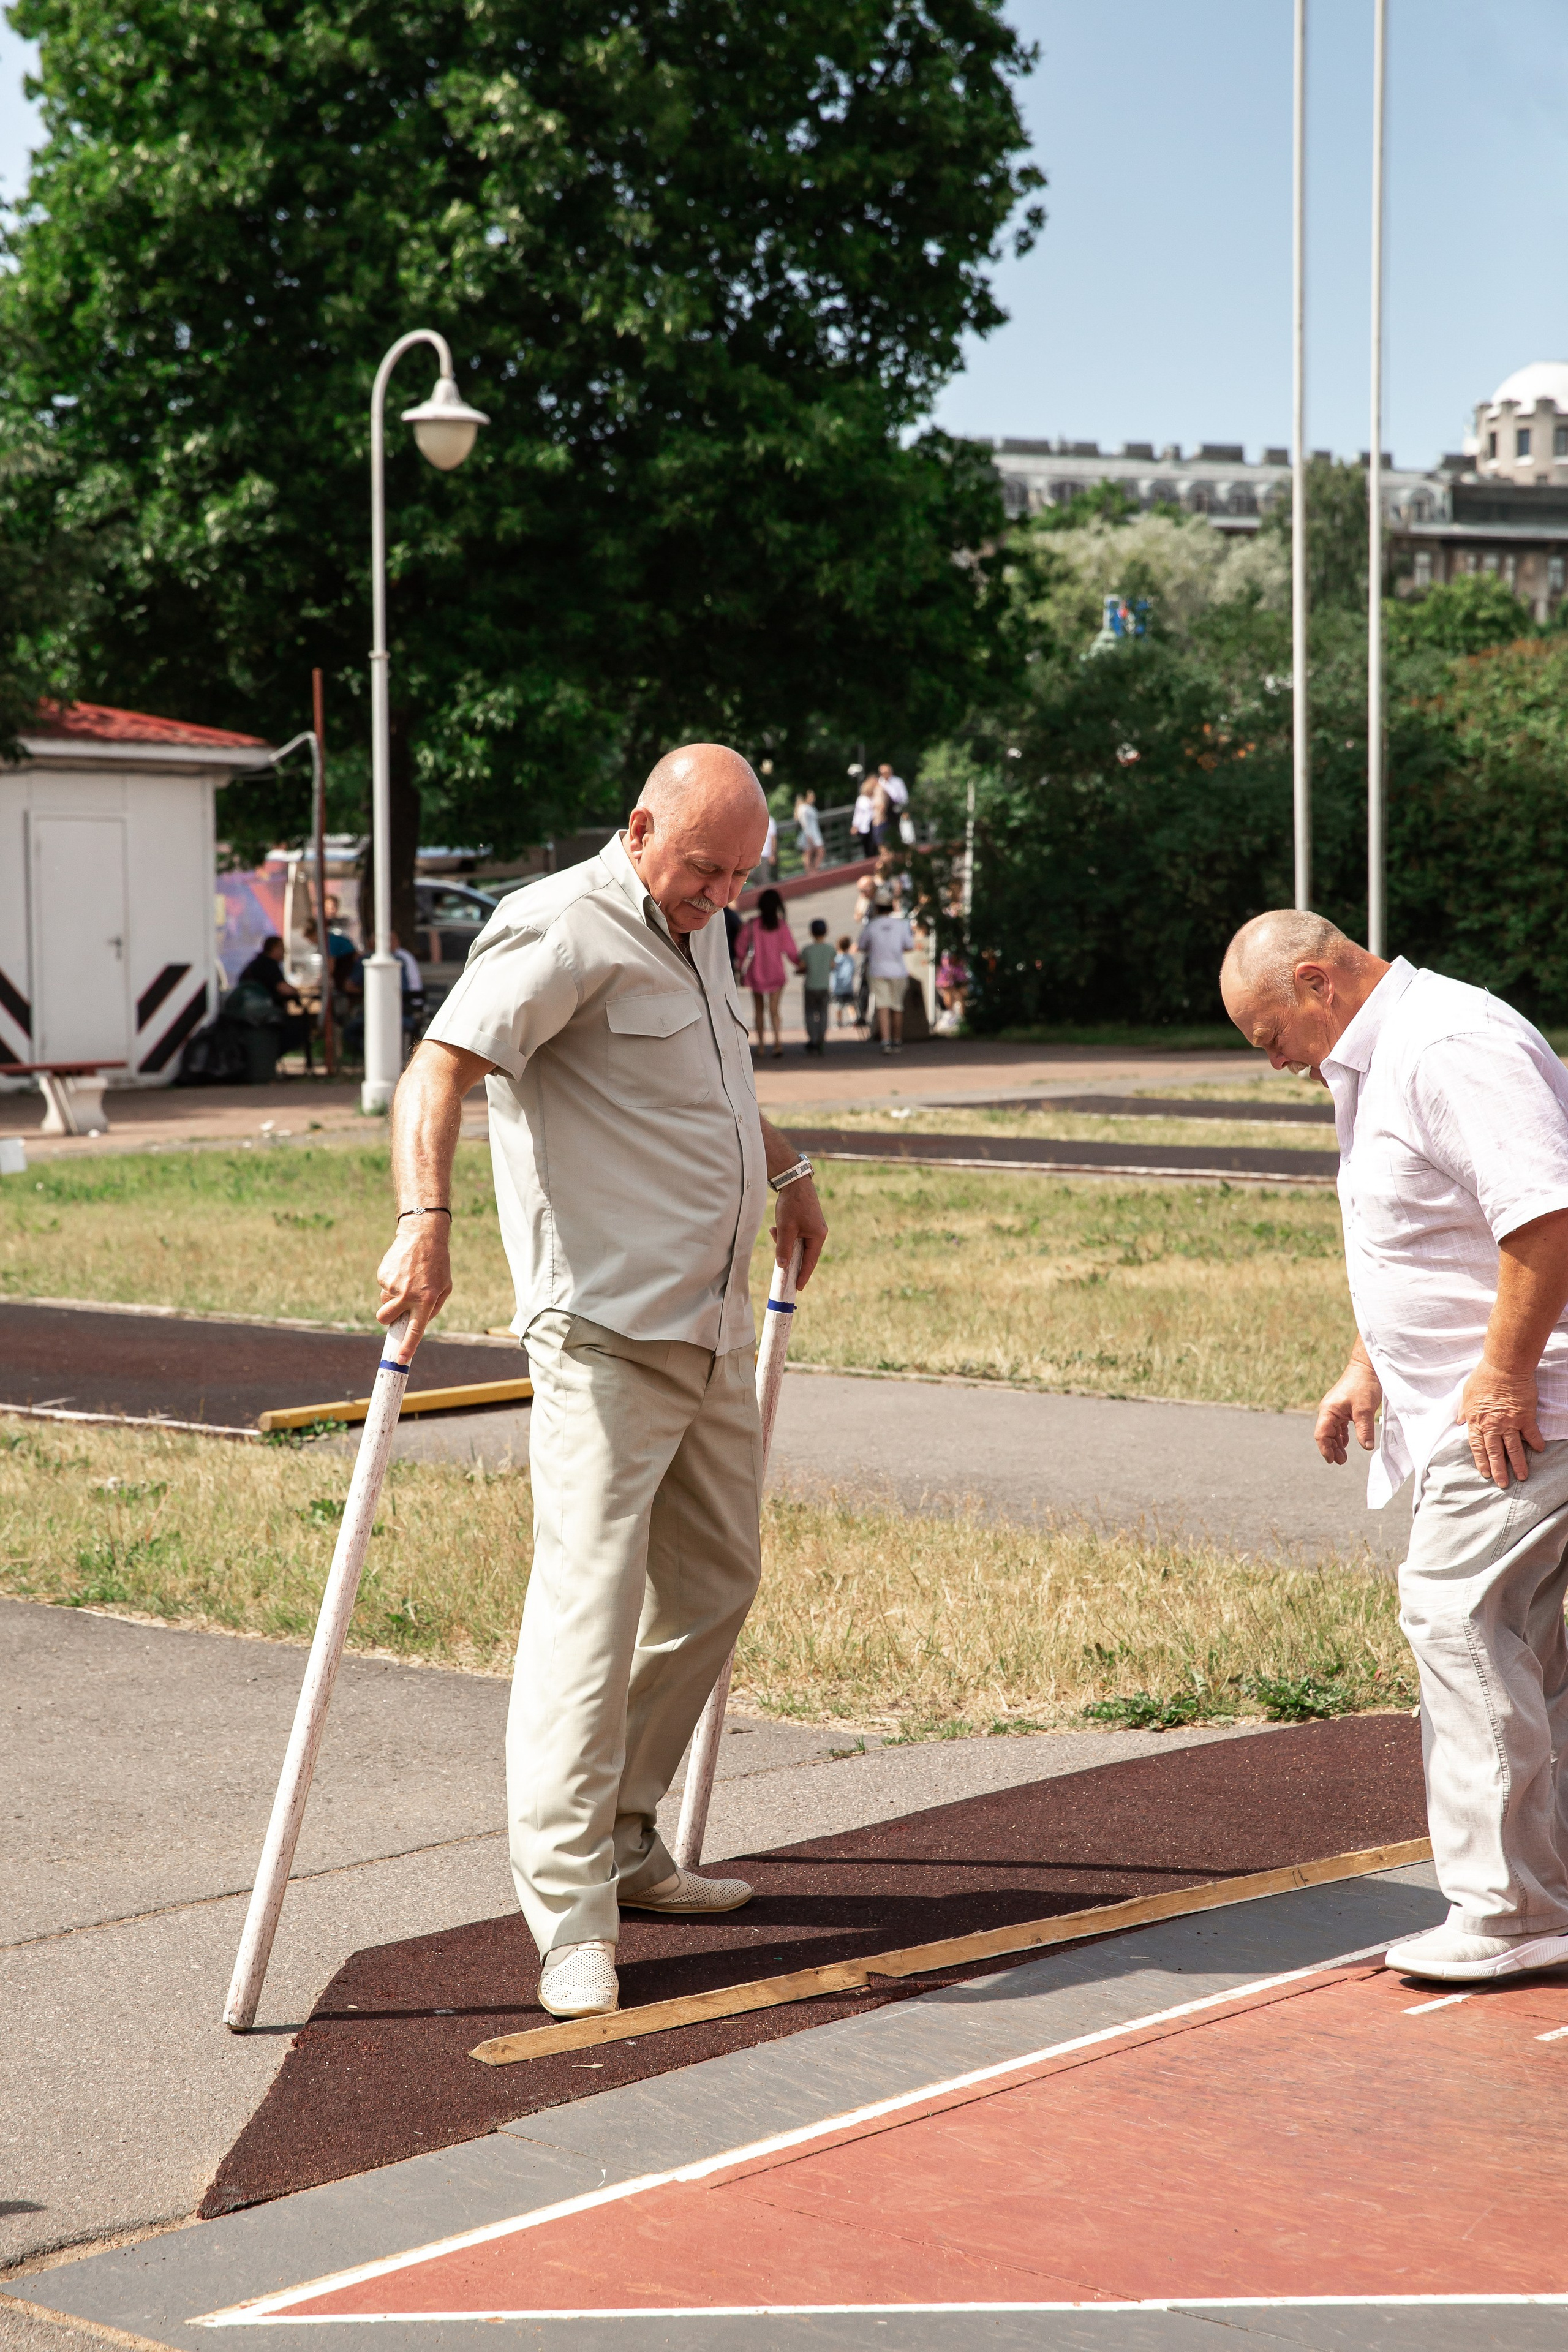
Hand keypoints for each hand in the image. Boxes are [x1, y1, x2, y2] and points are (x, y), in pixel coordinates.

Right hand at [375, 1221, 452, 1354]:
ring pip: (384, 1302)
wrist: (422, 1236)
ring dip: (393, 1297)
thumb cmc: (437, 1264)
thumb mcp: (445, 1287)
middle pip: (385, 1319)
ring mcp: (393, 1285)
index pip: (415, 1329)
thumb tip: (417, 1324)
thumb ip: (433, 1308)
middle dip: (387, 1319)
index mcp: (426, 1300)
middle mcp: (408, 1294)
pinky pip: (383, 1287)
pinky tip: (402, 1270)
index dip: (407, 1346)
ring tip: (407, 1279)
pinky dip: (391, 1282)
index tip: (400, 1360)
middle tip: (395, 1310)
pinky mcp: (383, 1275)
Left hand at [773, 1176, 826, 1289]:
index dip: (803, 1275)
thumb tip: (782, 1266)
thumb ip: (783, 1248)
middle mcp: (818, 1233)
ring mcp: (813, 1226)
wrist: (794, 1181)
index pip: (810, 1261)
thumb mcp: (786, 1229)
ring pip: (798, 1243)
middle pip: (804, 1253)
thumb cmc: (792, 1204)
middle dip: (790, 1258)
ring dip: (784, 1242)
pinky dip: (786, 1234)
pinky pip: (796, 1234)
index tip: (797, 1287)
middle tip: (782, 1271)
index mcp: (818, 1236)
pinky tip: (775, 1228)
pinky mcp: (807, 1221)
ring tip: (774, 1233)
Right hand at [1315, 1353, 1381, 1464]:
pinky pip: (1339, 1425)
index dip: (1325, 1449)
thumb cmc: (1364, 1384)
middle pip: (1325, 1434)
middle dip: (1331, 1449)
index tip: (1332, 1461)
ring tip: (1343, 1457)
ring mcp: (1336, 1408)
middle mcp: (1329, 1410)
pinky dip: (1342, 1435)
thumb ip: (1363, 1429)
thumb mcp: (1364, 1409)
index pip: (1321, 1434)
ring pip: (1332, 1430)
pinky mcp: (1344, 1407)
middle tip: (1341, 1462)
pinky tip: (1347, 1443)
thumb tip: (1366, 1447)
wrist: (1368, 1367)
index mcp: (1329, 1410)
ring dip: (1337, 1444)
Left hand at [1456, 1357, 1543, 1488]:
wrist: (1503, 1368)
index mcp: (1476, 1421)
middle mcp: (1492, 1425)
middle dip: (1498, 1470)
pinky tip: (1539, 1451)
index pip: (1477, 1447)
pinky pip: (1531, 1434)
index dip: (1481, 1461)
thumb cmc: (1483, 1378)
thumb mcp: (1466, 1394)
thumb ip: (1463, 1410)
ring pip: (1513, 1448)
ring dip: (1518, 1464)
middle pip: (1495, 1452)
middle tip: (1502, 1484)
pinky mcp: (1525, 1417)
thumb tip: (1459, 1422)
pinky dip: (1535, 1443)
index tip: (1485, 1473)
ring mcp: (1509, 1423)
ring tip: (1522, 1477)